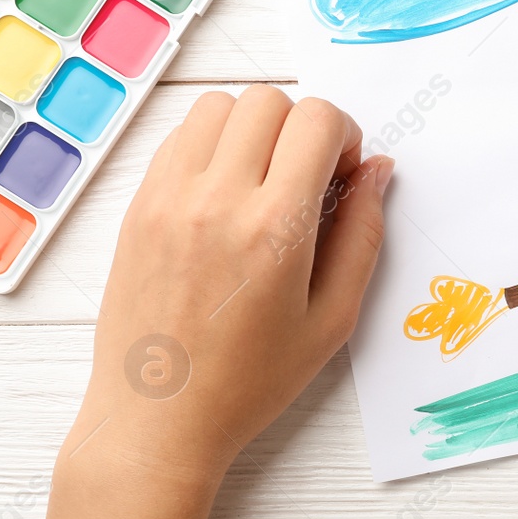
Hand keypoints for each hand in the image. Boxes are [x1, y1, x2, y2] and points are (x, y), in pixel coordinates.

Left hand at [64, 86, 390, 485]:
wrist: (157, 418)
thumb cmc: (249, 381)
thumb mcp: (332, 318)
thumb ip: (364, 235)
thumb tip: (378, 171)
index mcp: (273, 229)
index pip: (315, 120)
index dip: (344, 135)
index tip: (345, 172)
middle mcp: (215, 201)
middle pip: (269, 100)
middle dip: (303, 126)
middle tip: (310, 175)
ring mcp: (168, 199)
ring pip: (218, 106)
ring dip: (254, 127)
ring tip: (265, 177)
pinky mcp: (139, 207)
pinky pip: (179, 138)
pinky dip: (212, 145)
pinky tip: (227, 192)